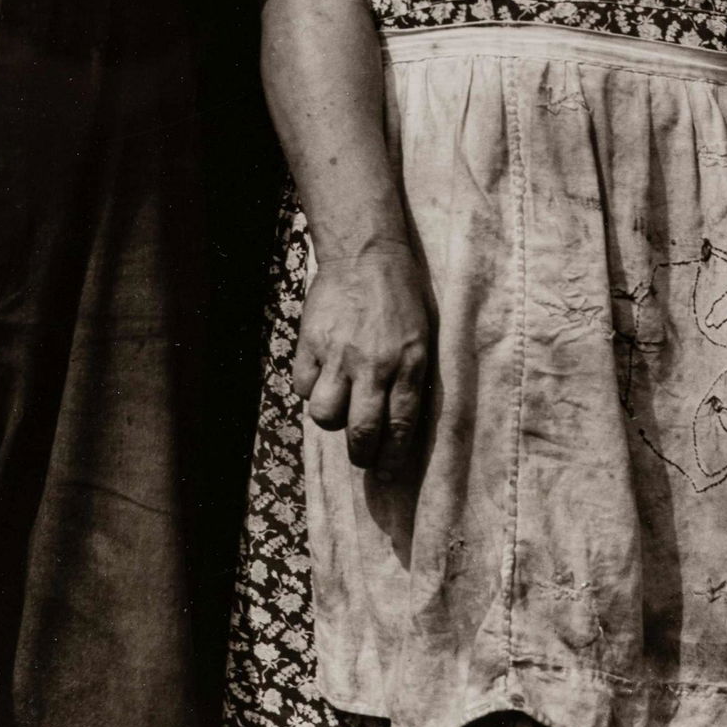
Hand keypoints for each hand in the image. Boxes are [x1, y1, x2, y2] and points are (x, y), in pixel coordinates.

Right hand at [291, 240, 431, 470]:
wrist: (365, 254)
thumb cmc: (401, 295)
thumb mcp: (422, 336)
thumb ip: (412, 377)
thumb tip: (400, 423)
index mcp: (407, 364)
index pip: (400, 428)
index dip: (391, 458)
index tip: (386, 472)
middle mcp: (373, 365)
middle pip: (362, 432)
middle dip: (362, 455)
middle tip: (361, 456)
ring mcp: (338, 354)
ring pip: (326, 416)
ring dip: (332, 420)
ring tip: (339, 409)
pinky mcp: (310, 342)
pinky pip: (303, 387)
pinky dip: (312, 389)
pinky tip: (322, 378)